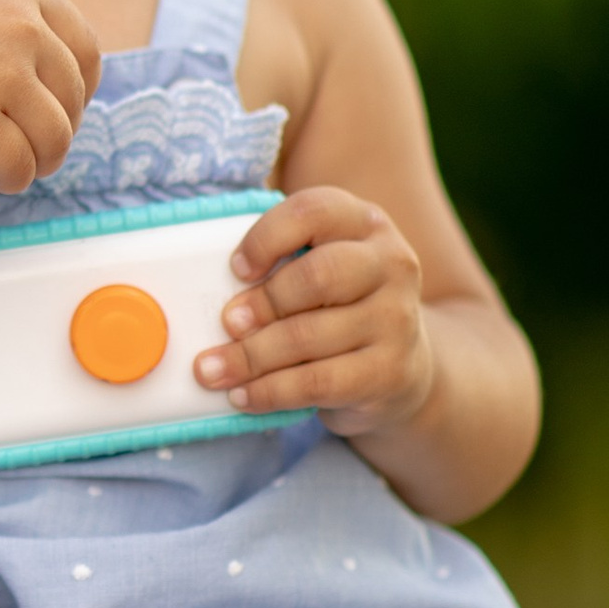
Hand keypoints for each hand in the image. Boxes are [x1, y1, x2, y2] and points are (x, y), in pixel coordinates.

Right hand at [0, 0, 99, 192]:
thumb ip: (12, 27)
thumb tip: (67, 82)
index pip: (86, 52)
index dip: (78, 93)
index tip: (54, 112)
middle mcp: (20, 26)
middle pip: (73, 103)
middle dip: (52, 133)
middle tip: (19, 145)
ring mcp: (1, 71)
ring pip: (56, 140)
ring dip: (35, 162)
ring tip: (2, 160)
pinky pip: (20, 168)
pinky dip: (8, 179)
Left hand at [194, 187, 431, 437]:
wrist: (402, 368)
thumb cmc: (340, 307)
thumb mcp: (323, 267)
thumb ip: (281, 259)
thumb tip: (205, 277)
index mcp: (365, 224)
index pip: (313, 212)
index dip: (267, 237)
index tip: (237, 267)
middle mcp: (390, 265)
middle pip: (317, 276)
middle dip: (262, 302)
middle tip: (226, 323)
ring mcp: (396, 319)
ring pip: (309, 336)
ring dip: (250, 357)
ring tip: (211, 370)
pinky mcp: (389, 372)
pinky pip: (317, 382)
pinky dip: (270, 391)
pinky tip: (244, 395)